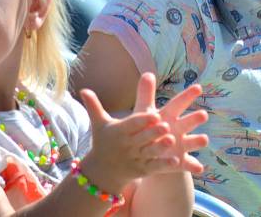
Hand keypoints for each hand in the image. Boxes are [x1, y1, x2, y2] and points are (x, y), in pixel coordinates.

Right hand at [78, 76, 181, 194]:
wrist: (101, 172)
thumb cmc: (103, 141)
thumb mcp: (99, 124)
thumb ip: (94, 106)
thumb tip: (83, 89)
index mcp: (118, 132)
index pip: (131, 125)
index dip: (142, 120)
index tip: (154, 113)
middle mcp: (127, 146)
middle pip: (142, 138)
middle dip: (153, 133)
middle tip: (166, 125)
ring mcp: (135, 158)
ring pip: (149, 152)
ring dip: (160, 148)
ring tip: (172, 140)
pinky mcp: (142, 170)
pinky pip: (154, 167)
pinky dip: (164, 164)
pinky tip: (177, 159)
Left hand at [135, 73, 208, 174]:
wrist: (152, 152)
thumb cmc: (150, 127)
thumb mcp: (144, 112)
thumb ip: (146, 94)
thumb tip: (147, 72)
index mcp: (169, 116)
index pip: (178, 103)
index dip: (187, 96)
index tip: (198, 87)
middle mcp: (179, 129)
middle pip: (188, 122)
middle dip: (195, 119)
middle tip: (203, 114)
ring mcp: (182, 144)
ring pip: (192, 141)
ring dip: (197, 141)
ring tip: (204, 139)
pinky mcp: (180, 161)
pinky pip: (188, 164)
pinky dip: (193, 166)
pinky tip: (198, 168)